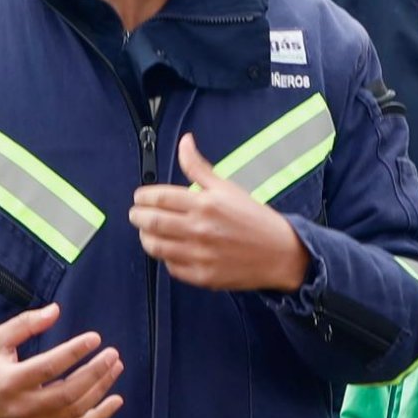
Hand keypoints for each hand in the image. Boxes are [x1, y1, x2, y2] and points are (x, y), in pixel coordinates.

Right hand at [0, 303, 125, 417]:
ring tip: (115, 367)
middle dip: (95, 373)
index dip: (74, 352)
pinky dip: (99, 417)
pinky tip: (116, 400)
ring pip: (75, 410)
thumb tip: (56, 310)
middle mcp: (24, 407)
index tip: (94, 338)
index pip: (48, 368)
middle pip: (68, 393)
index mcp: (10, 382)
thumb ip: (25, 324)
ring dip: (100, 389)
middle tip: (112, 354)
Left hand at [130, 131, 311, 291]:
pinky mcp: (202, 276)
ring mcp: (200, 255)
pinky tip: (170, 249)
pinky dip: (166, 257)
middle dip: (138, 216)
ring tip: (148, 232)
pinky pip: (171, 267)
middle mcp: (199, 229)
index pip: (159, 198)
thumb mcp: (227, 187)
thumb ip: (198, 167)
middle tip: (137, 214)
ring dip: (146, 237)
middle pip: (151, 222)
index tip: (140, 197)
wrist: (280, 253)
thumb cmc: (254, 219)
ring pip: (155, 247)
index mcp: (204, 204)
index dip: (143, 197)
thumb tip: (185, 142)